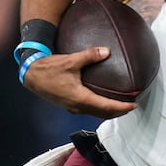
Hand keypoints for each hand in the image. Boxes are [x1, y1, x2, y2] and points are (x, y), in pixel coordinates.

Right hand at [22, 48, 136, 117]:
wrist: (31, 75)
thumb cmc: (49, 69)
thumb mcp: (71, 60)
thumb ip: (90, 55)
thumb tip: (107, 51)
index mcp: (80, 98)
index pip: (106, 107)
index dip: (122, 107)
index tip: (134, 105)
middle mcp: (77, 107)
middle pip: (103, 114)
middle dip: (119, 112)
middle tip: (132, 106)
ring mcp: (72, 108)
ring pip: (96, 114)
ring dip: (109, 111)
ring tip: (121, 105)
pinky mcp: (69, 105)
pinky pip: (88, 110)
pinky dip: (99, 108)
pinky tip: (102, 101)